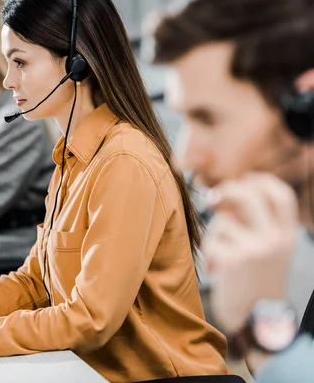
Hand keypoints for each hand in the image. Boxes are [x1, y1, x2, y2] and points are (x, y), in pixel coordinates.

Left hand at [204, 173, 298, 333]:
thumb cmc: (255, 280)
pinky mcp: (234, 259)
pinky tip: (216, 269)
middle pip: (249, 195)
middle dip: (227, 191)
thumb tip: (226, 194)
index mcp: (286, 234)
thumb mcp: (267, 250)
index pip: (281, 195)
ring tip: (220, 254)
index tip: (246, 178)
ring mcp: (255, 248)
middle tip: (213, 198)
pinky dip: (208, 253)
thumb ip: (254, 223)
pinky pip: (211, 241)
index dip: (262, 181)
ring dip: (214, 234)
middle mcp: (274, 239)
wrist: (256, 318)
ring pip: (223, 220)